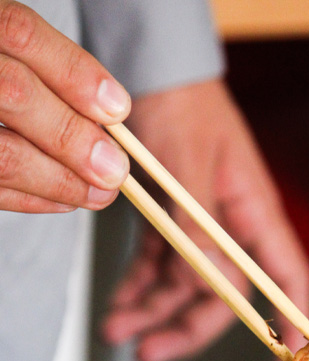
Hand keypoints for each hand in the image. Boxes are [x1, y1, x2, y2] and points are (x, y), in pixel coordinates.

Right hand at [0, 0, 129, 212]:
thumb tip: (112, 123)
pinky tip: (67, 201)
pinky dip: (35, 199)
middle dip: (73, 136)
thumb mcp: (21, 61)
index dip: (74, 73)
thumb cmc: (3, 80)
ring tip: (101, 193)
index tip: (119, 110)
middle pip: (14, 93)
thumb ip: (57, 80)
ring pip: (5, 154)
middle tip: (115, 169)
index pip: (21, 33)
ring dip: (62, 180)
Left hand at [101, 79, 308, 360]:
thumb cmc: (183, 108)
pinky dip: (137, 288)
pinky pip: (157, 268)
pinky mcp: (171, 226)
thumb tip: (205, 283)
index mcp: (254, 214)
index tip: (290, 358)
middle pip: (223, 296)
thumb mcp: (188, 165)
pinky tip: (120, 304)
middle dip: (187, 328)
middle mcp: (232, 230)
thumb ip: (196, 226)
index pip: (286, 276)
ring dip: (151, 313)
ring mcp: (200, 231)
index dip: (294, 320)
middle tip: (150, 353)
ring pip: (184, 288)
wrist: (152, 77)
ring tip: (115, 331)